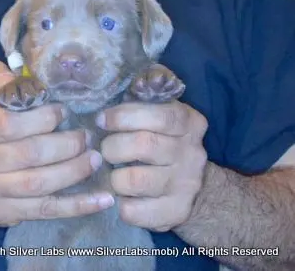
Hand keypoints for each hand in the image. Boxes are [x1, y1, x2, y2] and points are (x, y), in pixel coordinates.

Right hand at [0, 60, 111, 226]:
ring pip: (41, 183)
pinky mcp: (6, 213)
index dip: (44, 118)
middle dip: (67, 144)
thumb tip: (24, 76)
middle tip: (87, 137)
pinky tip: (103, 200)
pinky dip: (78, 206)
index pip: (10, 123)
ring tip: (95, 158)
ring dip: (75, 170)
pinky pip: (47, 210)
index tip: (64, 112)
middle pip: (31, 154)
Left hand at [98, 101, 207, 231]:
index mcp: (190, 123)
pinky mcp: (175, 212)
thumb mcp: (162, 113)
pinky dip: (119, 203)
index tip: (101, 120)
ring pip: (134, 180)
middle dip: (112, 146)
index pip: (159, 115)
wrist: (195, 188)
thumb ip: (147, 95)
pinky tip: (122, 196)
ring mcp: (186, 185)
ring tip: (112, 175)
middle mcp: (192, 153)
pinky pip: (133, 210)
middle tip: (104, 150)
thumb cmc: (164, 142)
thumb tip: (128, 84)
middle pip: (143, 145)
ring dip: (113, 177)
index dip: (123, 116)